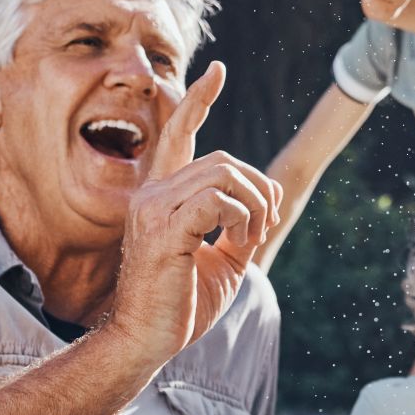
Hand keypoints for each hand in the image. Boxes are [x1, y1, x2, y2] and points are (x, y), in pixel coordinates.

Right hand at [109, 62, 282, 364]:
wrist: (147, 342)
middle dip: (259, 188)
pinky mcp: (163, 228)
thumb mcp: (222, 261)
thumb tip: (267, 203)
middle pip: (223, 160)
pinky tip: (240, 240)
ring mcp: (153, 207)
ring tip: (253, 236)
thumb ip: (240, 228)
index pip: (178, 133)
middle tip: (264, 225)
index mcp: (163, 196)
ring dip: (254, 204)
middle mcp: (152, 193)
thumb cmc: (179, 306)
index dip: (198, 100)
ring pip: (223, 174)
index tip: (217, 71)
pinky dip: (242, 217)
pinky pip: (217, 200)